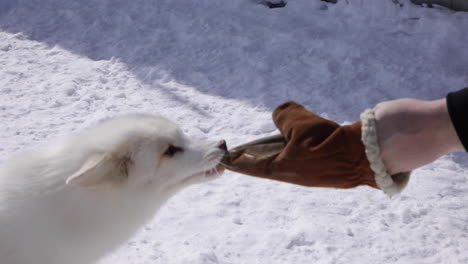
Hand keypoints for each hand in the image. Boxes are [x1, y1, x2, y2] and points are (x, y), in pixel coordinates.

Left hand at [222, 102, 386, 189]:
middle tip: (247, 146)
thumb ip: (283, 115)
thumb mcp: (299, 121)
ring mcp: (303, 176)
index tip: (224, 158)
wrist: (361, 157)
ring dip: (280, 147)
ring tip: (286, 134)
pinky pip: (299, 159)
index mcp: (277, 168)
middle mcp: (288, 175)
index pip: (246, 165)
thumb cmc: (326, 140)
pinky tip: (306, 139)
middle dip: (256, 152)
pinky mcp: (318, 173)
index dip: (233, 160)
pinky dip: (296, 149)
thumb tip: (280, 114)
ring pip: (283, 159)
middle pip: (265, 162)